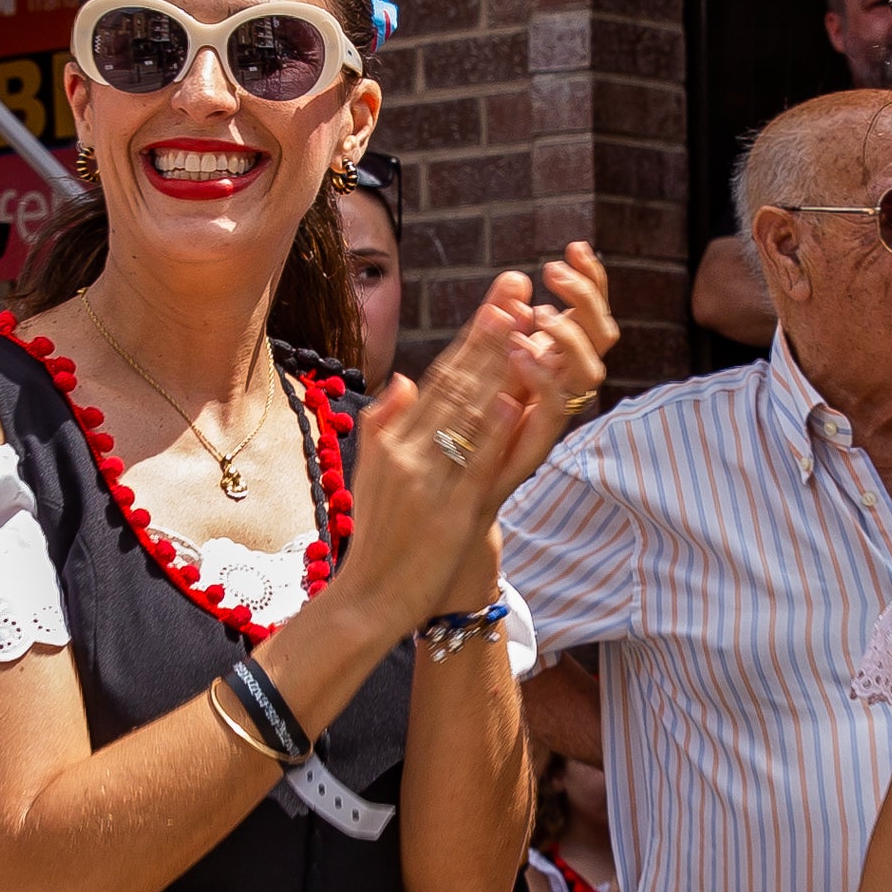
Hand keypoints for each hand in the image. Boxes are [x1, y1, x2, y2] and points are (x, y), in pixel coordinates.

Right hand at [335, 248, 620, 622]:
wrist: (368, 601)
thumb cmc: (375, 540)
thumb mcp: (368, 475)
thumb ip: (384, 425)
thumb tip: (400, 378)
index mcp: (393, 442)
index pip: (438, 377)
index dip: (472, 337)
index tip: (499, 301)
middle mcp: (409, 454)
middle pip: (456, 383)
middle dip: (490, 333)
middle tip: (516, 290)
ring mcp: (429, 482)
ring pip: (469, 414)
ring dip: (499, 366)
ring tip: (524, 323)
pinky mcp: (451, 514)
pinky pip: (477, 464)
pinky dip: (496, 431)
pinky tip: (516, 397)